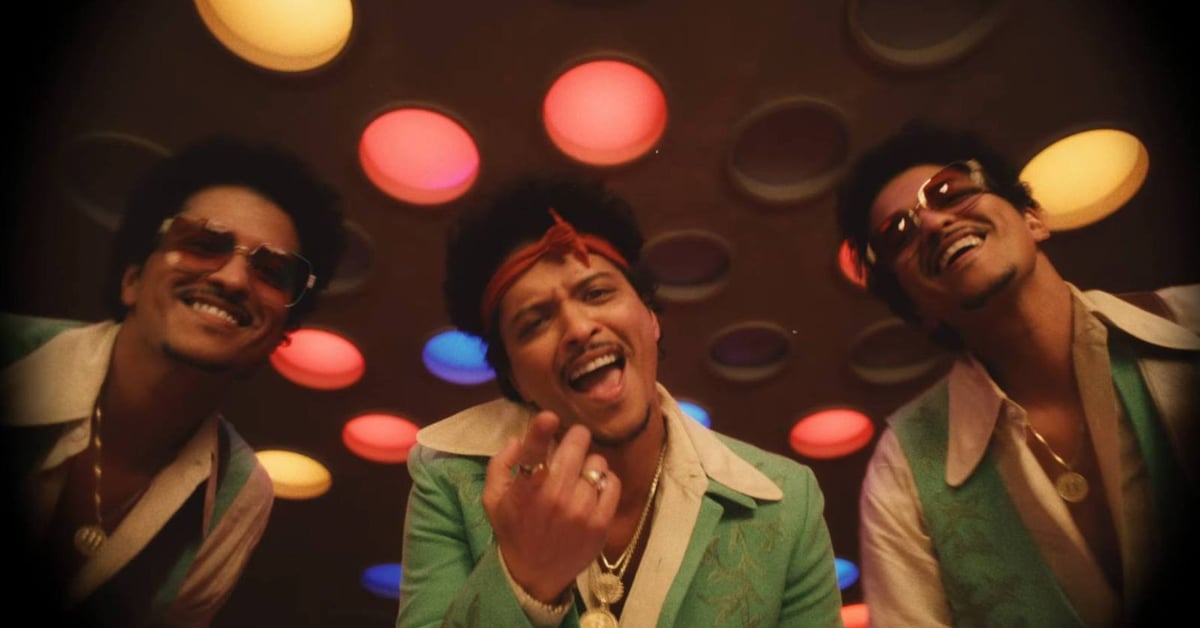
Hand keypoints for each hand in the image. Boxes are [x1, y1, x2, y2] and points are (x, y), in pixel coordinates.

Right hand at [483, 410, 620, 602]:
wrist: (535, 574)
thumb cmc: (513, 530)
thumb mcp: (493, 499)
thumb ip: (500, 465)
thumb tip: (519, 440)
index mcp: (525, 491)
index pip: (533, 455)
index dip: (540, 432)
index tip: (549, 416)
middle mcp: (554, 499)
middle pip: (575, 448)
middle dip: (575, 437)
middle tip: (573, 440)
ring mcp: (580, 511)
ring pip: (596, 464)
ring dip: (589, 463)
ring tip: (579, 475)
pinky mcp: (601, 523)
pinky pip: (612, 483)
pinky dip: (605, 480)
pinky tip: (593, 488)